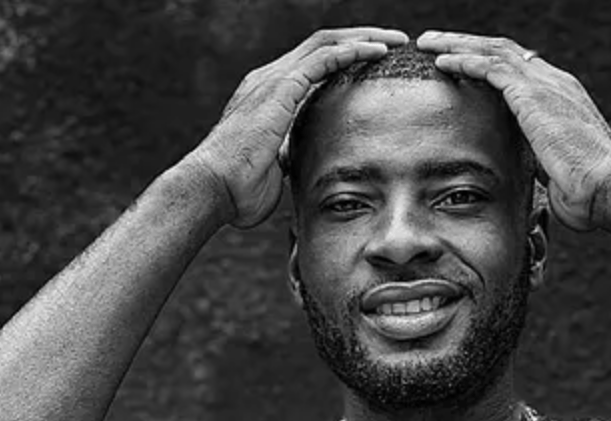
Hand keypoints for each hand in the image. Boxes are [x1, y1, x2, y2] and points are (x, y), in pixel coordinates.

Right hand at [194, 27, 408, 229]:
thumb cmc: (239, 190)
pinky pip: (323, 58)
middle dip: (361, 39)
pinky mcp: (281, 88)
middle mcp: (270, 79)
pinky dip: (352, 51)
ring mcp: (274, 79)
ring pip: (327, 43)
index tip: (376, 64)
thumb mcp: (274, 169)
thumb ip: (288, 157)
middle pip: (324, 44)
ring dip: (364, 39)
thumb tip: (299, 163)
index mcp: (270, 96)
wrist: (214, 189)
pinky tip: (377, 53)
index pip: (314, 64)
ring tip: (396, 42)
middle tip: (395, 43)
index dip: (345, 59)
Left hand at [415, 31, 610, 232]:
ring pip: (492, 51)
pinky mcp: (531, 94)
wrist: (606, 189)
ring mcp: (544, 85)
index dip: (489, 65)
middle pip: (502, 52)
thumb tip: (531, 176)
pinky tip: (441, 62)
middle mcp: (554, 83)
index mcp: (561, 98)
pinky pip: (490, 67)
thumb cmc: (587, 194)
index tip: (463, 66)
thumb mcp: (556, 174)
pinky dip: (464, 61)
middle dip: (468, 45)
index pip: (519, 70)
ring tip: (428, 44)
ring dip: (457, 45)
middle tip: (436, 44)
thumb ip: (540, 163)